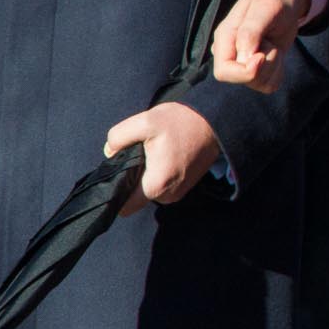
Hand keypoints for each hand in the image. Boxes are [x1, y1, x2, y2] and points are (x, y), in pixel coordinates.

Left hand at [104, 103, 221, 215]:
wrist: (217, 121)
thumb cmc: (181, 122)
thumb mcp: (145, 121)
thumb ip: (118, 137)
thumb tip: (110, 152)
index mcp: (155, 186)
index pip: (124, 207)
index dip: (116, 190)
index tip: (120, 169)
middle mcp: (168, 196)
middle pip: (136, 197)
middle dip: (133, 178)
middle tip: (141, 153)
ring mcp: (180, 192)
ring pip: (149, 191)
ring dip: (147, 175)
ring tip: (156, 152)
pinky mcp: (187, 186)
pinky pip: (163, 186)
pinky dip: (160, 174)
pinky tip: (167, 155)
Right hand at [211, 0, 311, 93]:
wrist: (285, 0)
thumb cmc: (275, 1)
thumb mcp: (267, 8)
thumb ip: (251, 31)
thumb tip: (243, 57)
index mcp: (225, 37)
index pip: (223, 71)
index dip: (245, 71)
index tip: (262, 56)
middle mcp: (231, 52)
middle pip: (240, 79)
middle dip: (263, 67)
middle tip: (271, 44)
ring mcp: (243, 62)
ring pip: (258, 83)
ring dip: (273, 66)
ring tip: (272, 44)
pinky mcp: (258, 68)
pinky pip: (269, 84)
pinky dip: (278, 71)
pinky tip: (277, 54)